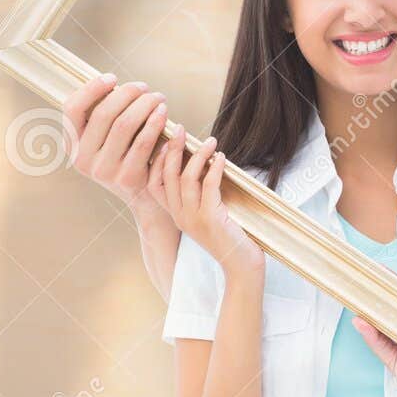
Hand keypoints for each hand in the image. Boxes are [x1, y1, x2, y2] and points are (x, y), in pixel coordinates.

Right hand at [62, 74, 168, 211]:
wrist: (144, 198)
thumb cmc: (129, 156)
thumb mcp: (109, 139)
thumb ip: (107, 116)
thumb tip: (114, 83)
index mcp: (73, 145)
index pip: (72, 109)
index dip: (91, 89)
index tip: (113, 77)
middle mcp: (83, 159)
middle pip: (103, 113)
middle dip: (127, 93)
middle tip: (145, 87)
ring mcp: (104, 171)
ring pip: (124, 125)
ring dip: (144, 105)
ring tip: (158, 98)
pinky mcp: (126, 178)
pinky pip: (142, 142)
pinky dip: (155, 123)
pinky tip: (164, 114)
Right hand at [149, 125, 263, 275]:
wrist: (241, 266)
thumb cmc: (230, 237)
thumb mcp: (209, 214)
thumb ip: (201, 194)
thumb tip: (203, 161)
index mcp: (175, 215)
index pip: (154, 184)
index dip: (158, 160)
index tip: (168, 140)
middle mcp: (179, 216)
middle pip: (168, 176)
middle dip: (174, 149)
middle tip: (181, 129)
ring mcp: (193, 219)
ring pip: (187, 178)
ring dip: (199, 155)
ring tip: (211, 142)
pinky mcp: (210, 219)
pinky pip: (209, 186)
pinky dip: (215, 168)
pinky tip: (222, 158)